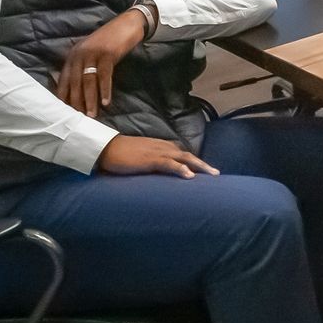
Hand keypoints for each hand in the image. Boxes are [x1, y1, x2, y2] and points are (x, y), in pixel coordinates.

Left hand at [54, 9, 147, 116]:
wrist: (127, 24)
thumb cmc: (110, 41)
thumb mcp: (91, 52)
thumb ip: (83, 66)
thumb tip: (78, 89)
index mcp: (73, 55)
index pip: (64, 79)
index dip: (64, 96)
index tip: (65, 113)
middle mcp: (80, 54)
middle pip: (75, 82)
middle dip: (76, 102)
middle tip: (79, 119)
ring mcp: (93, 53)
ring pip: (88, 81)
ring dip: (90, 100)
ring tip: (92, 115)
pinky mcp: (107, 54)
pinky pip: (104, 76)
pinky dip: (105, 90)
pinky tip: (106, 102)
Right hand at [96, 134, 217, 178]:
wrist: (106, 148)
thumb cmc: (121, 154)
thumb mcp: (140, 158)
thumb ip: (152, 163)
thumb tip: (158, 175)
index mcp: (161, 146)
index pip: (183, 153)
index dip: (195, 162)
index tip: (206, 171)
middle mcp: (163, 147)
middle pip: (188, 155)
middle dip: (203, 164)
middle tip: (216, 174)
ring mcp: (157, 152)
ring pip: (184, 158)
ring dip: (200, 166)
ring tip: (212, 175)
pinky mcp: (150, 159)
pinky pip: (169, 164)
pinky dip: (181, 168)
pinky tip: (190, 176)